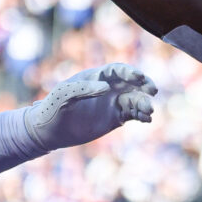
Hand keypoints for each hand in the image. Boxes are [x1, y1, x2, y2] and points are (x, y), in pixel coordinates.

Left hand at [25, 63, 156, 150]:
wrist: (49, 131)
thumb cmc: (53, 107)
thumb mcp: (65, 95)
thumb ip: (84, 89)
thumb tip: (106, 88)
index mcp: (95, 77)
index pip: (117, 70)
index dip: (129, 72)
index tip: (139, 77)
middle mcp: (107, 87)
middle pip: (131, 82)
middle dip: (144, 84)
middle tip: (153, 91)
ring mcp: (111, 103)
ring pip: (134, 99)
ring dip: (144, 103)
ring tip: (149, 112)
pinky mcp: (114, 118)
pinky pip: (132, 114)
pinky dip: (141, 115)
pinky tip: (147, 119)